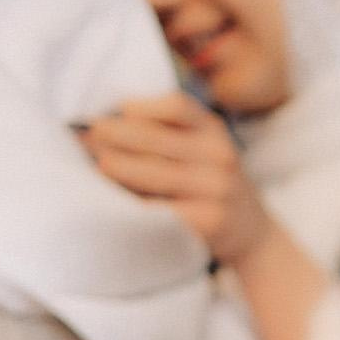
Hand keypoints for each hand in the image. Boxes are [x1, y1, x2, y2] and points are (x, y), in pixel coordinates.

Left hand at [81, 92, 277, 266]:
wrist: (252, 233)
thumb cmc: (212, 184)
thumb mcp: (206, 149)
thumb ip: (171, 133)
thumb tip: (108, 121)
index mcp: (215, 131)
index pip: (177, 107)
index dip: (141, 107)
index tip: (116, 111)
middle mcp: (220, 156)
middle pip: (156, 139)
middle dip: (114, 136)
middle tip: (88, 137)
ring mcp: (216, 189)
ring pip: (153, 174)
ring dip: (117, 169)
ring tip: (97, 165)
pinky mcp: (208, 221)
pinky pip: (161, 209)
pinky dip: (134, 204)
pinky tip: (116, 200)